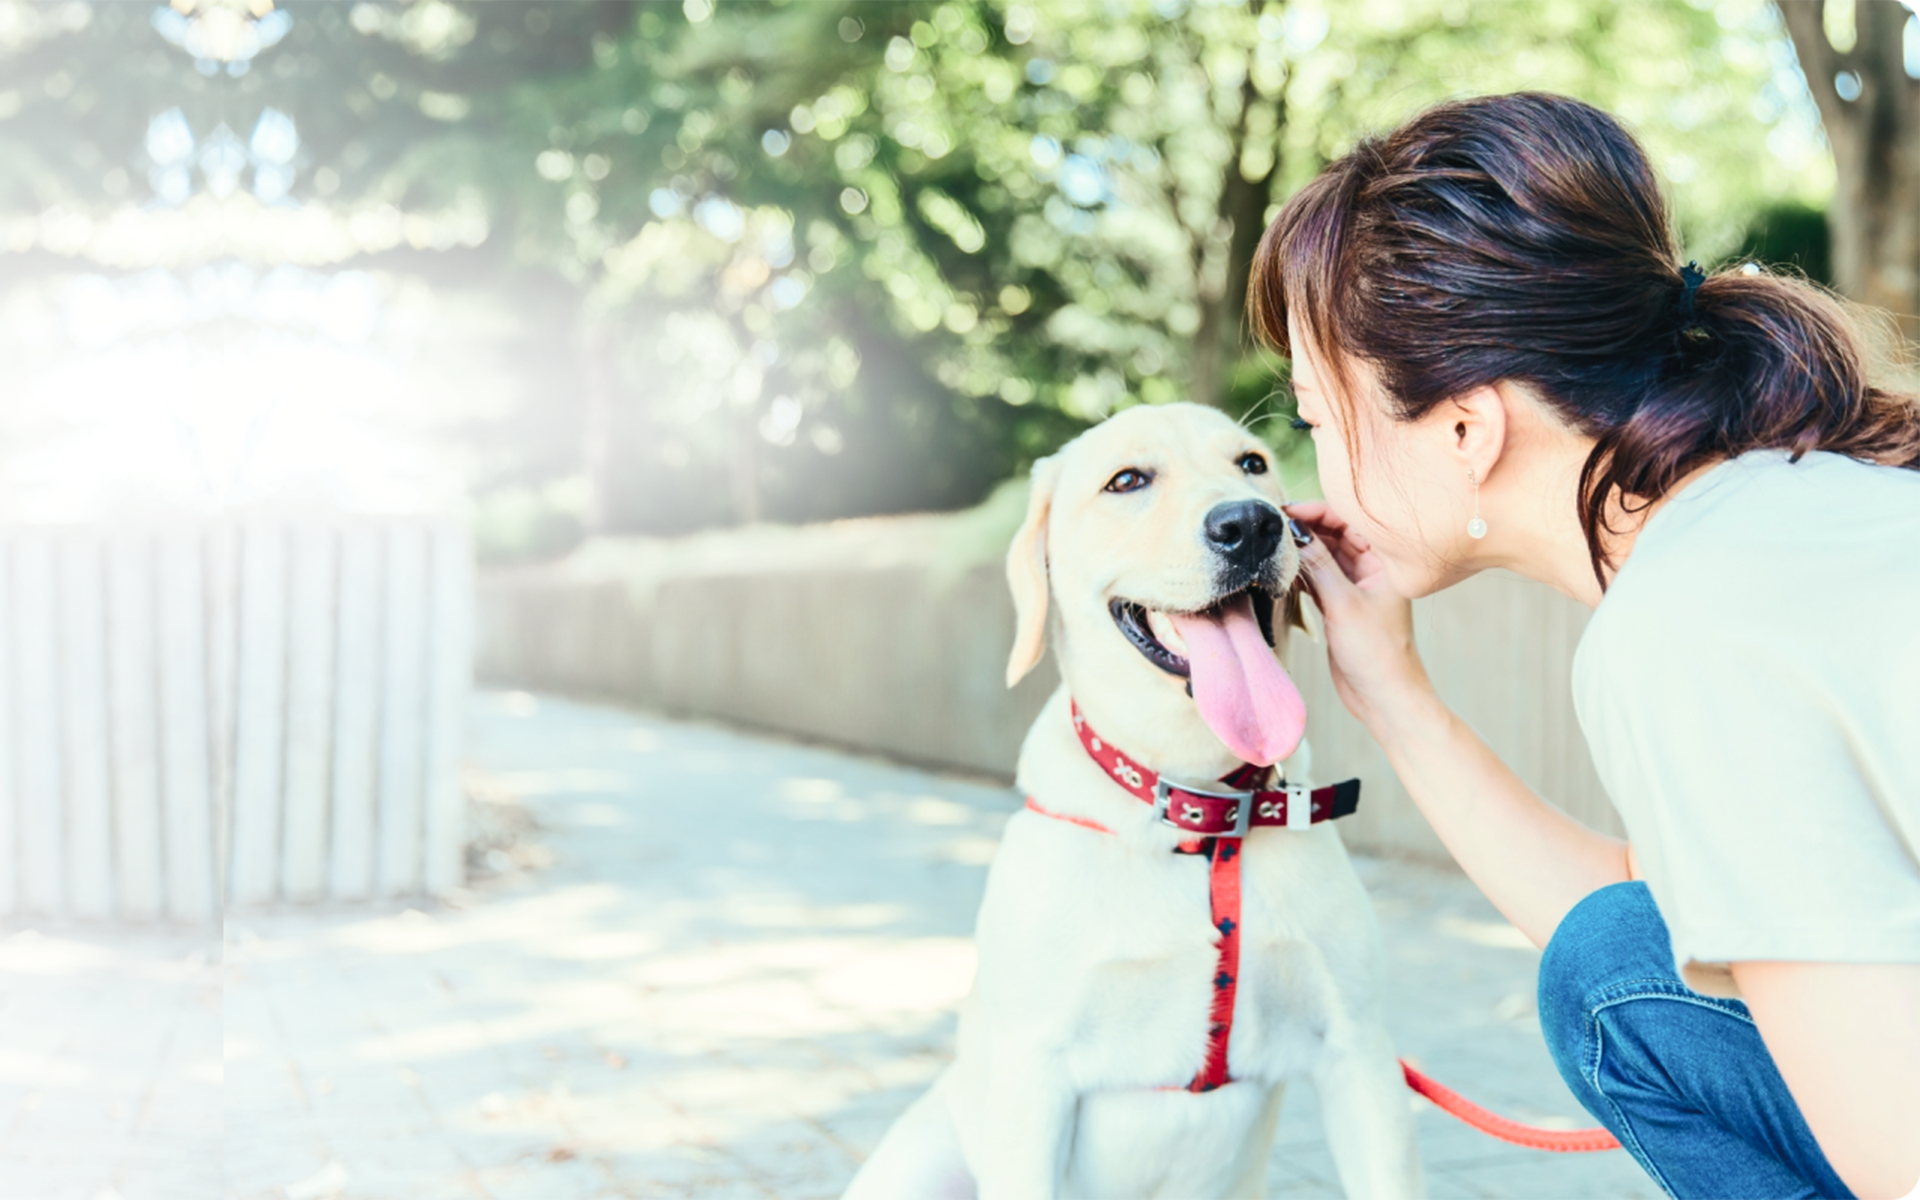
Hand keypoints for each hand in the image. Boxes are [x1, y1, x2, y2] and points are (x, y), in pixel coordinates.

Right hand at [1283, 502, 1434, 733]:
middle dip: (1307, 529)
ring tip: (1273, 546)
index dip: (1319, 512)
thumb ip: (1319, 567)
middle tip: (1273, 527)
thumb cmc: (1377, 653)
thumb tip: (1295, 534)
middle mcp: (1372, 570)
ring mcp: (1355, 588)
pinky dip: (1301, 573)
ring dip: (1302, 551)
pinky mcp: (1340, 607)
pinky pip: (1318, 579)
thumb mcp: (1344, 605)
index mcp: (1386, 562)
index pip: (1350, 522)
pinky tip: (1283, 570)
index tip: (1287, 512)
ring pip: (1325, 557)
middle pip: (1336, 536)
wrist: (1384, 697)